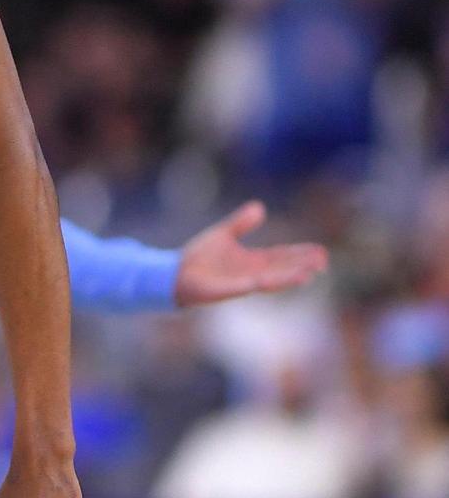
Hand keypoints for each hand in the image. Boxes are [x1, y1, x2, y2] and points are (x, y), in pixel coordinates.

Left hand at [175, 200, 327, 306]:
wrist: (175, 273)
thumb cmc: (198, 257)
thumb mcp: (223, 234)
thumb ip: (241, 223)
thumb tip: (260, 207)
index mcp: (252, 261)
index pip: (282, 257)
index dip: (300, 254)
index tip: (320, 252)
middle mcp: (250, 274)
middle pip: (282, 269)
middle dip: (302, 266)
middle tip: (323, 262)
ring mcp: (239, 283)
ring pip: (269, 281)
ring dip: (287, 278)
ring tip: (308, 274)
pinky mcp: (225, 290)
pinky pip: (243, 287)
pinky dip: (256, 284)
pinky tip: (267, 281)